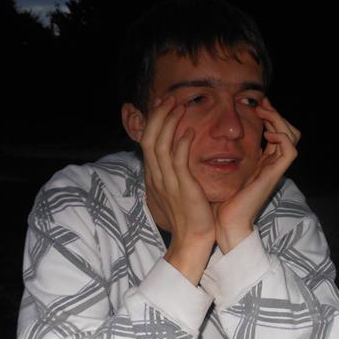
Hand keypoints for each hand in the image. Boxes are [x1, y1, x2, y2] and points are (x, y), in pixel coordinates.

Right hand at [140, 95, 215, 284]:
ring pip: (160, 145)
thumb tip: (174, 153)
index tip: (161, 104)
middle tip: (168, 98)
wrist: (191, 241)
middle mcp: (157, 177)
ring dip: (169, 123)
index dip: (153, 121)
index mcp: (154, 176)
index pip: (147, 142)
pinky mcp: (182, 188)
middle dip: (158, 115)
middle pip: (149, 139)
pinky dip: (182, 144)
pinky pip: (178, 161)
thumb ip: (172, 171)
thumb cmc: (188, 216)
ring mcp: (167, 182)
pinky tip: (189, 131)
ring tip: (179, 106)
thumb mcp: (175, 189)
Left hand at [214, 97, 300, 252]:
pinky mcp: (274, 175)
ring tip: (263, 113)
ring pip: (292, 137)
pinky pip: (289, 150)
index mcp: (263, 162)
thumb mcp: (223, 170)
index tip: (256, 104)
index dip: (270, 116)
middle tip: (261, 104)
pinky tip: (266, 134)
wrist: (226, 223)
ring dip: (279, 120)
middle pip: (290, 132)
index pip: (277, 132)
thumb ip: (225, 154)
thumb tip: (212, 136)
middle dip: (277, 114)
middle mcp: (272, 164)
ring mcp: (275, 169)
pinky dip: (281, 137)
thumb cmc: (221, 201)